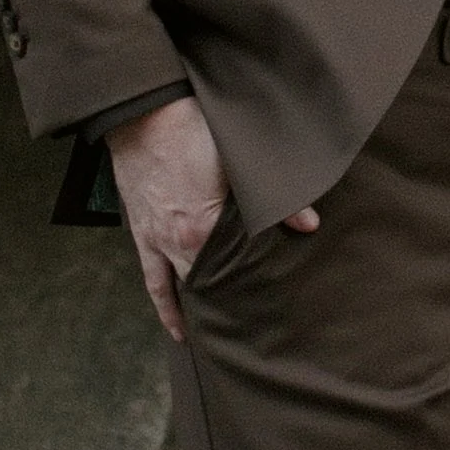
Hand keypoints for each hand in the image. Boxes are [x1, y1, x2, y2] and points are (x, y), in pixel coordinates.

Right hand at [109, 97, 317, 341]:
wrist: (141, 109)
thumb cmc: (190, 128)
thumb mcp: (238, 159)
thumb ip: (274, 198)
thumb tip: (308, 224)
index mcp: (203, 231)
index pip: (236, 274)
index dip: (256, 291)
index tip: (277, 309)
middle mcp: (177, 245)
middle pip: (210, 287)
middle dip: (231, 307)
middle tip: (255, 332)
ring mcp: (156, 242)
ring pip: (180, 290)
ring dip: (200, 312)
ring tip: (220, 340)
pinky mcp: (142, 233)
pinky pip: (152, 280)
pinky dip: (165, 303)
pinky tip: (176, 324)